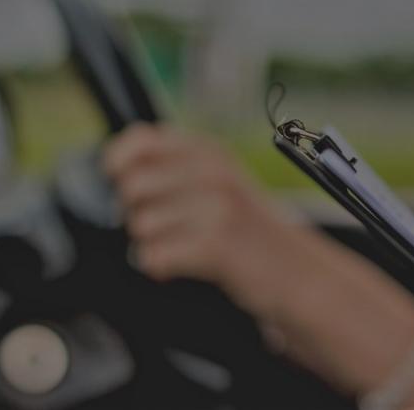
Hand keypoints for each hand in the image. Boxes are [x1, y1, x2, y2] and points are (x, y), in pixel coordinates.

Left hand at [103, 125, 282, 283]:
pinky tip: (182, 267)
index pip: (141, 140)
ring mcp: (216, 208)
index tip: (123, 182)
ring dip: (153, 244)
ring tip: (184, 247)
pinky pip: (154, 256)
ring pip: (140, 224)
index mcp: (211, 152)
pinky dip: (161, 267)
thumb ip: (176, 168)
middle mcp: (213, 173)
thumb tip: (114, 169)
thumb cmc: (252, 232)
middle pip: (132, 186)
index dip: (120, 163)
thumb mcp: (221, 184)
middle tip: (169, 227)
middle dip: (137, 212)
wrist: (299, 271)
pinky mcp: (214, 245)